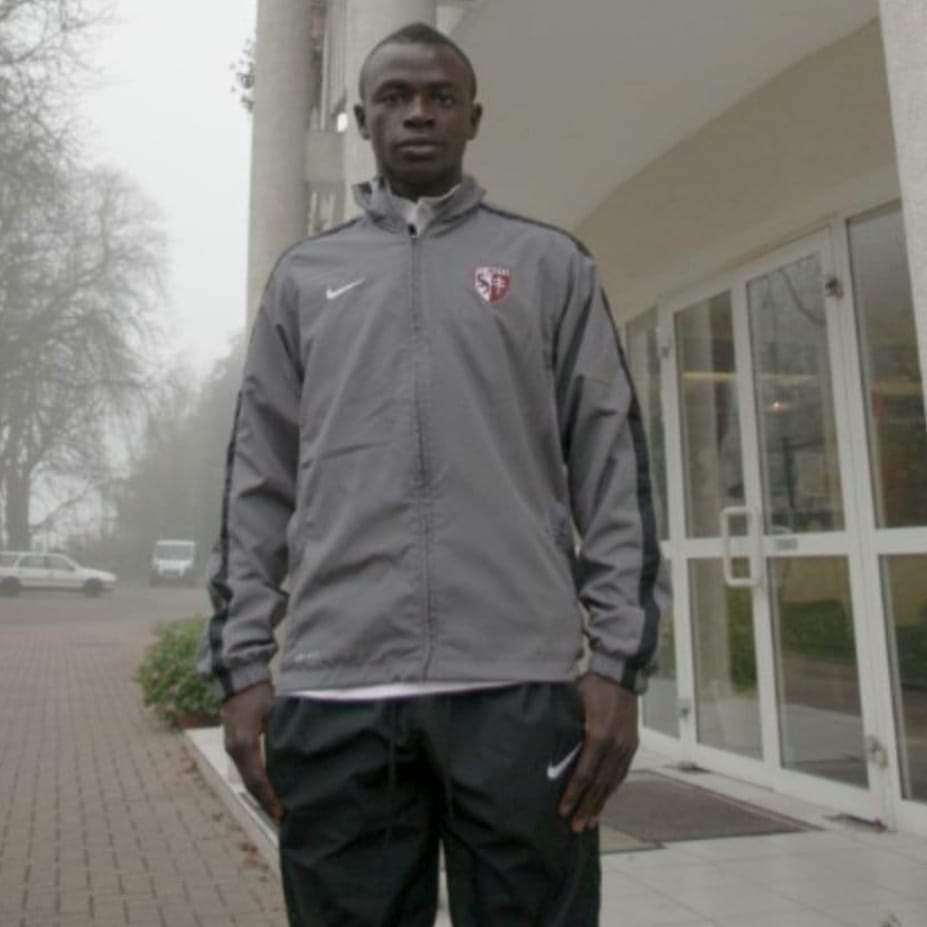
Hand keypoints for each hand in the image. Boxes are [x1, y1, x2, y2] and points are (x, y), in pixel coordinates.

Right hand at [221, 681, 282, 822]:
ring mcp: (232, 748)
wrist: (239, 680)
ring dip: (261, 794)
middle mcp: (235, 749)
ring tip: (278, 810)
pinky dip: (258, 782)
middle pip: (250, 783)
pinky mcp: (235, 745)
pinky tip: (270, 791)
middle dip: (266, 802)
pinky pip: (247, 769)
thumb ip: (284, 731)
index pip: (256, 778)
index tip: (281, 813)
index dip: (268, 797)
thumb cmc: (260, 693)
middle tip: (283, 820)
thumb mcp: (274, 710)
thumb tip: (303, 751)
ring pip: (248, 778)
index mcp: (244, 743)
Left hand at [559, 672, 638, 831]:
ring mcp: (626, 746)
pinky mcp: (632, 745)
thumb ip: (564, 725)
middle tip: (575, 827)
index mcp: (599, 735)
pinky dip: (611, 789)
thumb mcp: (574, 701)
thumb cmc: (592, 685)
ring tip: (589, 822)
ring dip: (600, 803)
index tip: (563, 810)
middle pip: (600, 784)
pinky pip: (621, 773)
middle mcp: (615, 745)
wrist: (621, 674)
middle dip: (587, 807)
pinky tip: (604, 800)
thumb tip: (543, 746)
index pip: (584, 773)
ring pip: (612, 782)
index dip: (573, 794)